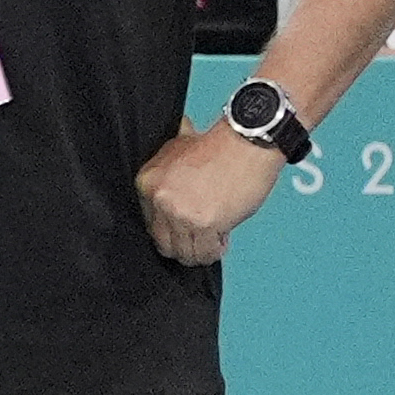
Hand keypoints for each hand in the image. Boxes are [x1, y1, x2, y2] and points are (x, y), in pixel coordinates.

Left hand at [138, 116, 287, 265]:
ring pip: (182, 251)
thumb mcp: (177, 151)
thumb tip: (167, 198)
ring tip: (210, 244)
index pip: (150, 224)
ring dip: (198, 252)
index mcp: (147, 182)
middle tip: (197, 241)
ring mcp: (179, 213)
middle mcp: (159, 199)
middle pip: (163, 242)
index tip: (183, 230)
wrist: (247, 141)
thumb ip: (167, 175)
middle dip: (181, 246)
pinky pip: (204, 252)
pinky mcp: (204, 223)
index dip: (170, 230)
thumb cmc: (220, 145)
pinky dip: (213, 252)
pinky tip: (220, 242)